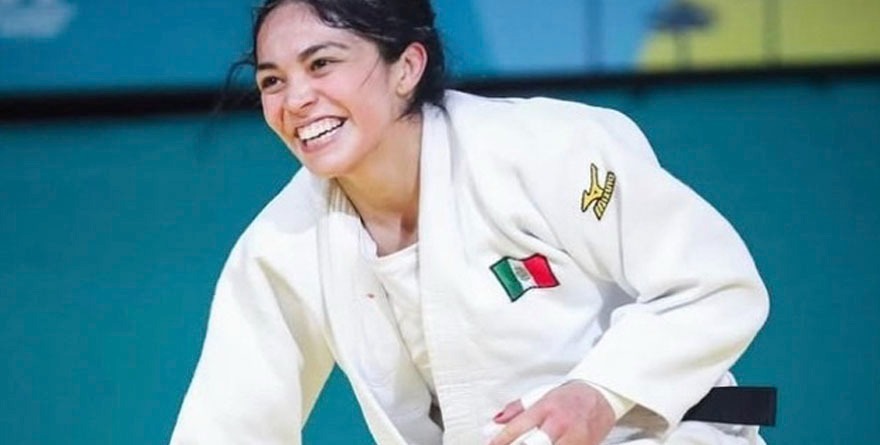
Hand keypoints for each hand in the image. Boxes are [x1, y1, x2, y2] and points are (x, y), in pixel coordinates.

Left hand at [489, 381, 615, 444]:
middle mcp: (560, 423)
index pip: (518, 426)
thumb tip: (495, 422)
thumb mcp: (540, 396)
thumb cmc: (568, 397)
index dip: (502, 439)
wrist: (601, 395)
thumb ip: (516, 410)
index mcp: (546, 407)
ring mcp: (575, 437)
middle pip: (536, 444)